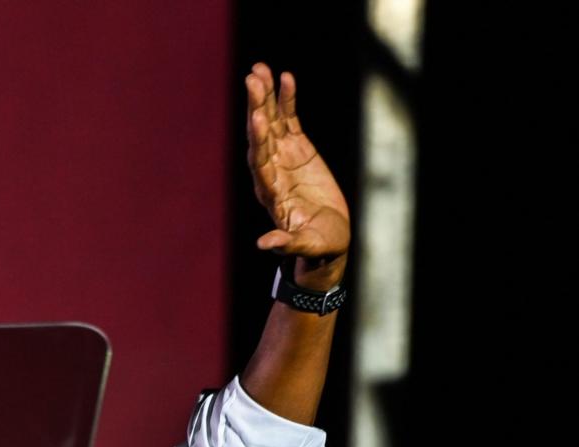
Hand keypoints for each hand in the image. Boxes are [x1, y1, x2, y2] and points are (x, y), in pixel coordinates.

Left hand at [246, 62, 348, 288]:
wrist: (327, 238)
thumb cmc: (317, 245)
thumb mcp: (305, 245)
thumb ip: (285, 243)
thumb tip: (264, 244)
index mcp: (270, 192)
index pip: (260, 162)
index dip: (258, 140)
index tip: (257, 118)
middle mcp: (270, 170)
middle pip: (260, 136)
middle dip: (256, 108)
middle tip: (252, 80)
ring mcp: (282, 156)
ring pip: (271, 121)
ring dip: (265, 96)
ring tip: (260, 69)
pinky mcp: (298, 148)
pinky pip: (289, 119)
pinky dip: (287, 99)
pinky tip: (286, 77)